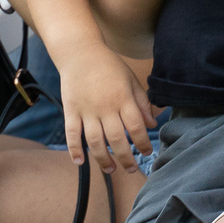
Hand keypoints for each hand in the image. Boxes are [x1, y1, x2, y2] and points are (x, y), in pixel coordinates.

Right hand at [55, 46, 155, 173]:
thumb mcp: (131, 80)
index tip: (147, 153)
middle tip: (131, 169)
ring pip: (95, 141)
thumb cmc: (109, 66)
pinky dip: (74, 149)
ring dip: (103, 159)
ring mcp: (86, 110)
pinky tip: (80, 163)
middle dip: (126, 158)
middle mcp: (105, 107)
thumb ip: (142, 103)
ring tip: (111, 170)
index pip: (136, 127)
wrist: (80, 53)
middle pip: (117, 139)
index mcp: (123, 98)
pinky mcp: (70, 111)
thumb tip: (152, 124)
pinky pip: (72, 134)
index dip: (143, 143)